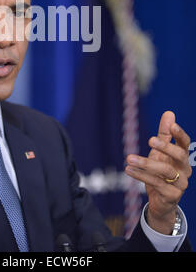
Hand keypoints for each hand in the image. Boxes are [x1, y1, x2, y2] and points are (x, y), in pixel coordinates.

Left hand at [125, 111, 191, 234]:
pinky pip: (156, 183)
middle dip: (165, 147)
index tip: (172, 125)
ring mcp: (180, 184)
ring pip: (165, 170)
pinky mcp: (171, 195)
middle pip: (179, 156)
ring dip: (145, 163)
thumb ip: (164, 135)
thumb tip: (169, 113)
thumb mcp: (161, 152)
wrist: (162, 202)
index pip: (185, 143)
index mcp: (183, 157)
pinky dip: (140, 175)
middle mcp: (185, 170)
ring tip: (129, 157)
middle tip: (149, 140)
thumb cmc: (161, 172)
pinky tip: (128, 169)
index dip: (180, 134)